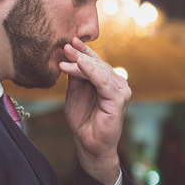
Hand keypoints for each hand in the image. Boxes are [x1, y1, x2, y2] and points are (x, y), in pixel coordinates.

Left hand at [59, 39, 130, 184]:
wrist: (88, 144)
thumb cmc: (83, 120)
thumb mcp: (75, 91)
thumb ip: (75, 75)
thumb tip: (68, 54)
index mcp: (108, 80)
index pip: (95, 61)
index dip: (82, 51)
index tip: (68, 41)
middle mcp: (117, 83)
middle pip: (97, 64)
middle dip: (79, 54)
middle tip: (64, 45)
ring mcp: (120, 91)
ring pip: (99, 70)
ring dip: (81, 61)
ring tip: (66, 54)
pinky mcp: (119, 99)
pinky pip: (103, 81)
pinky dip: (90, 71)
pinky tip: (78, 64)